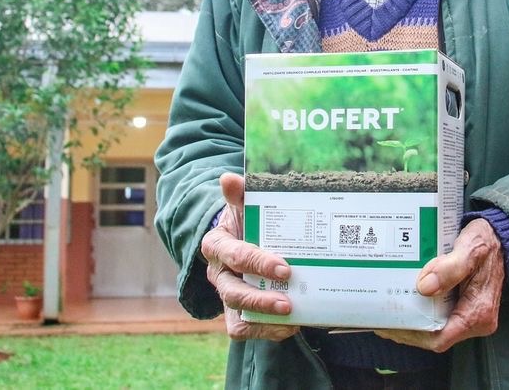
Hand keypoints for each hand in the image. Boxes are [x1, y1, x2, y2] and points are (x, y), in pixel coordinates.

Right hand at [201, 172, 299, 341]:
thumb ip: (240, 194)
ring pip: (236, 317)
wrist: (237, 240)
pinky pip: (244, 330)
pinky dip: (267, 331)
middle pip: (233, 293)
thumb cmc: (244, 223)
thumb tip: (229, 178)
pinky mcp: (235, 314)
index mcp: (217, 246)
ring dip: (264, 320)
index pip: (235, 256)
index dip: (258, 263)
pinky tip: (291, 325)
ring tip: (291, 317)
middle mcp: (218, 274)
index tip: (284, 267)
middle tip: (288, 300)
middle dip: (260, 299)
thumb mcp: (241, 206)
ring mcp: (226, 296)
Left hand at [374, 218, 503, 351]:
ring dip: (412, 319)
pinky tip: (405, 300)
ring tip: (388, 309)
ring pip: (435, 326)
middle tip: (382, 316)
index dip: (413, 335)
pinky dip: (421, 310)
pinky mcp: (463, 306)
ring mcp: (469, 314)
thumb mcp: (470, 249)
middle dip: (407, 328)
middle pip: (434, 335)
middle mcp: (475, 319)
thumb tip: (425, 287)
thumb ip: (450, 268)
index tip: (392, 325)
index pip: (440, 338)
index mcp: (478, 312)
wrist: (500, 236)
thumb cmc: (487, 241)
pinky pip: (439, 315)